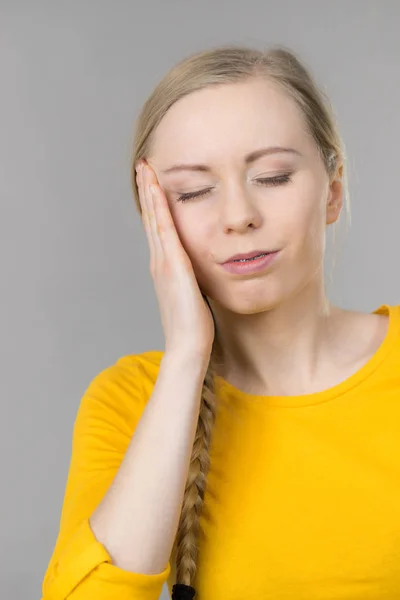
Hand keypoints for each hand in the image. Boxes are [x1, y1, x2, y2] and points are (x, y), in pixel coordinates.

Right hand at [135, 160, 214, 359]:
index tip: (153, 183)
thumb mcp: (194, 295)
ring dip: (149, 191)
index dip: (154, 205)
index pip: (158, 228)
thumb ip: (193, 279)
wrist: (188, 346)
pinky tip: (157, 188)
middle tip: (143, 166)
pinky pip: (164, 228)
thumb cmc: (194, 326)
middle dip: (147, 190)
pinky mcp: (173, 265)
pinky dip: (159, 207)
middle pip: (151, 218)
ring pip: (154, 218)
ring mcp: (163, 262)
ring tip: (145, 168)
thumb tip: (200, 272)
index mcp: (166, 267)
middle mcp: (160, 261)